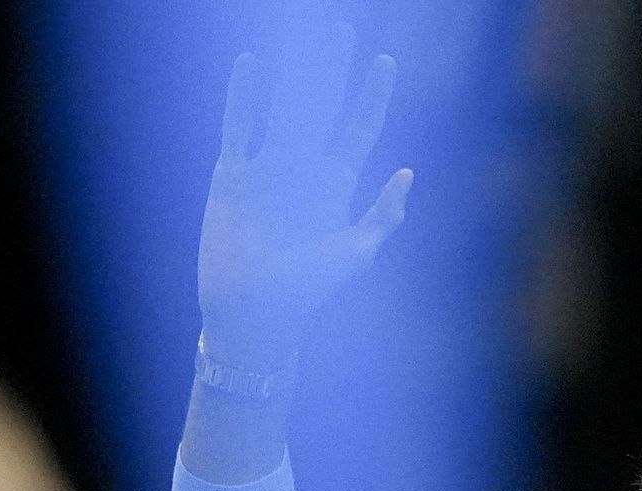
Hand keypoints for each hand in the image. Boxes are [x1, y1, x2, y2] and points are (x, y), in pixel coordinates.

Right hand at [198, 23, 411, 364]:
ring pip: (282, 107)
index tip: (385, 61)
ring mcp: (268, 168)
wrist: (256, 311)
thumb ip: (383, 216)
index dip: (372, 96)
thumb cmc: (309, 290)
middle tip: (339, 28)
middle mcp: (303, 169)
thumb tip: (407, 171)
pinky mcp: (234, 175)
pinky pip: (239, 127)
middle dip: (331, 70)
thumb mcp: (355, 254)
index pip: (358, 129)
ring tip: (303, 35)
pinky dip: (244, 97)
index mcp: (336, 185)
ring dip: (293, 73)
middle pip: (321, 107)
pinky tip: (252, 65)